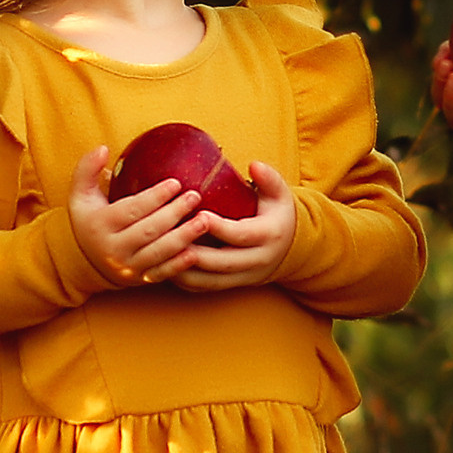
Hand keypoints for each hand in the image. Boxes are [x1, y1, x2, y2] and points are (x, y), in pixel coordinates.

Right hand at [67, 145, 214, 287]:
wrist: (85, 261)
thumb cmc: (89, 219)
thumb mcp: (80, 195)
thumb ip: (86, 169)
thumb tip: (102, 148)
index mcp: (99, 225)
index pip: (131, 210)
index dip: (155, 197)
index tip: (175, 182)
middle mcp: (112, 249)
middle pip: (149, 230)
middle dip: (175, 213)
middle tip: (195, 196)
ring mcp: (127, 267)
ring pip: (158, 252)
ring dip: (184, 237)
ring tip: (204, 221)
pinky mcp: (139, 280)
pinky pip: (161, 273)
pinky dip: (179, 265)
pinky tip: (196, 252)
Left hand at [172, 164, 297, 292]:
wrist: (290, 247)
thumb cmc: (277, 213)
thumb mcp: (280, 194)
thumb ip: (269, 178)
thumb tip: (254, 165)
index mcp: (268, 236)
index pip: (242, 235)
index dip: (220, 227)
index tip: (199, 215)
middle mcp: (257, 260)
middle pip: (222, 263)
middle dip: (195, 253)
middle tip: (170, 239)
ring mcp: (244, 276)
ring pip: (210, 280)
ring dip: (184, 270)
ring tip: (162, 254)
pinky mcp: (231, 284)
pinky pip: (205, 287)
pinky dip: (184, 279)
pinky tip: (165, 265)